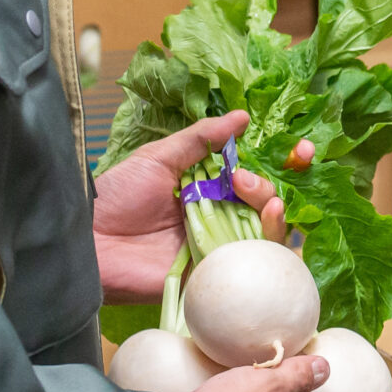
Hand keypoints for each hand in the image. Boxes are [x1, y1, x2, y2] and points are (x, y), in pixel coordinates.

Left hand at [93, 112, 315, 302]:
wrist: (90, 239)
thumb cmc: (117, 196)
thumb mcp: (159, 157)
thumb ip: (201, 138)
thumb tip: (242, 116)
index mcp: (208, 190)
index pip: (255, 178)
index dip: (283, 165)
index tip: (300, 150)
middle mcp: (219, 219)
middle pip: (267, 205)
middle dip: (271, 187)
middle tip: (243, 179)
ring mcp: (220, 248)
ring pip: (268, 234)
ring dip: (275, 213)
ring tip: (262, 201)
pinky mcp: (216, 275)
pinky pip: (255, 265)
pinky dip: (270, 244)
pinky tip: (267, 222)